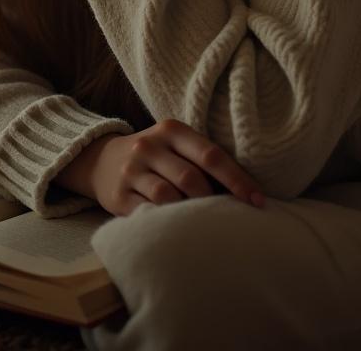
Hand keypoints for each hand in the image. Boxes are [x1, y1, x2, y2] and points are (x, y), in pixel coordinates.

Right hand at [57, 119, 265, 216]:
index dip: (237, 179)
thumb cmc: (156, 155)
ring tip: (205, 225)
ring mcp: (132, 170)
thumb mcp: (175, 144)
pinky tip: (179, 230)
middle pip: (191, 178)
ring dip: (190, 214)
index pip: (211, 155)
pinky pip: (147, 213)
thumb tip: (247, 190)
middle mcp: (150, 146)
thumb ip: (203, 158)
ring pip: (168, 196)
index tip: (257, 201)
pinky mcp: (119, 195)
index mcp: (172, 130)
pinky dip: (166, 222)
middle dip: (215, 201)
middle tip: (231, 218)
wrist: (102, 160)